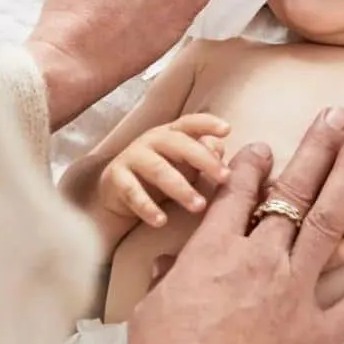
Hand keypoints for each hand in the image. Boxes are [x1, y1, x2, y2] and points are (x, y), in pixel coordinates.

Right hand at [99, 114, 230, 227]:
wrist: (118, 193)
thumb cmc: (159, 175)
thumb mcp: (184, 166)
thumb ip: (204, 156)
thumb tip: (219, 150)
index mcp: (170, 134)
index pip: (189, 123)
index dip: (207, 123)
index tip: (227, 130)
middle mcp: (151, 140)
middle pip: (177, 143)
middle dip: (203, 159)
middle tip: (224, 178)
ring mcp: (132, 156)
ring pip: (158, 169)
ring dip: (181, 188)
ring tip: (199, 206)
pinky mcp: (116, 177)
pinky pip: (132, 192)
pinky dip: (147, 207)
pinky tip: (161, 221)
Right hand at [125, 108, 343, 343]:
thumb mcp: (151, 312)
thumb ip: (167, 280)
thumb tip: (169, 264)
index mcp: (213, 250)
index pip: (238, 191)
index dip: (252, 163)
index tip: (264, 145)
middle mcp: (259, 259)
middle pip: (293, 190)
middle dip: (317, 147)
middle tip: (338, 115)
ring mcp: (294, 292)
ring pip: (331, 221)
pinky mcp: (319, 333)